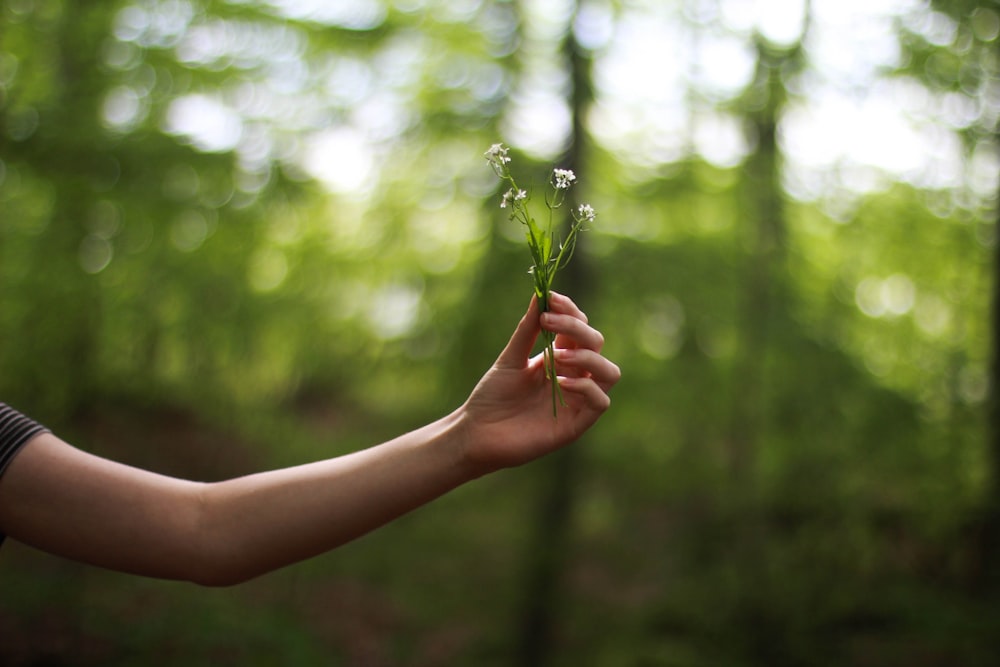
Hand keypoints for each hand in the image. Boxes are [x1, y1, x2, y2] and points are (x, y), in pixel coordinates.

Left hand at [457, 292, 620, 474]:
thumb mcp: (510, 358)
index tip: (551, 299)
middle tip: (548, 323)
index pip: (580, 328)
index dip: (571, 311)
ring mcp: (577, 401)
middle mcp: (573, 376)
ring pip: (609, 372)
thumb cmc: (492, 396)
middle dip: (576, 328)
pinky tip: (561, 382)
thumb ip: (527, 329)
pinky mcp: (576, 424)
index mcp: (559, 357)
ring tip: (556, 357)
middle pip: (596, 344)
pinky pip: (600, 402)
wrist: (477, 432)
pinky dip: (585, 387)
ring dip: (587, 358)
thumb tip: (540, 293)